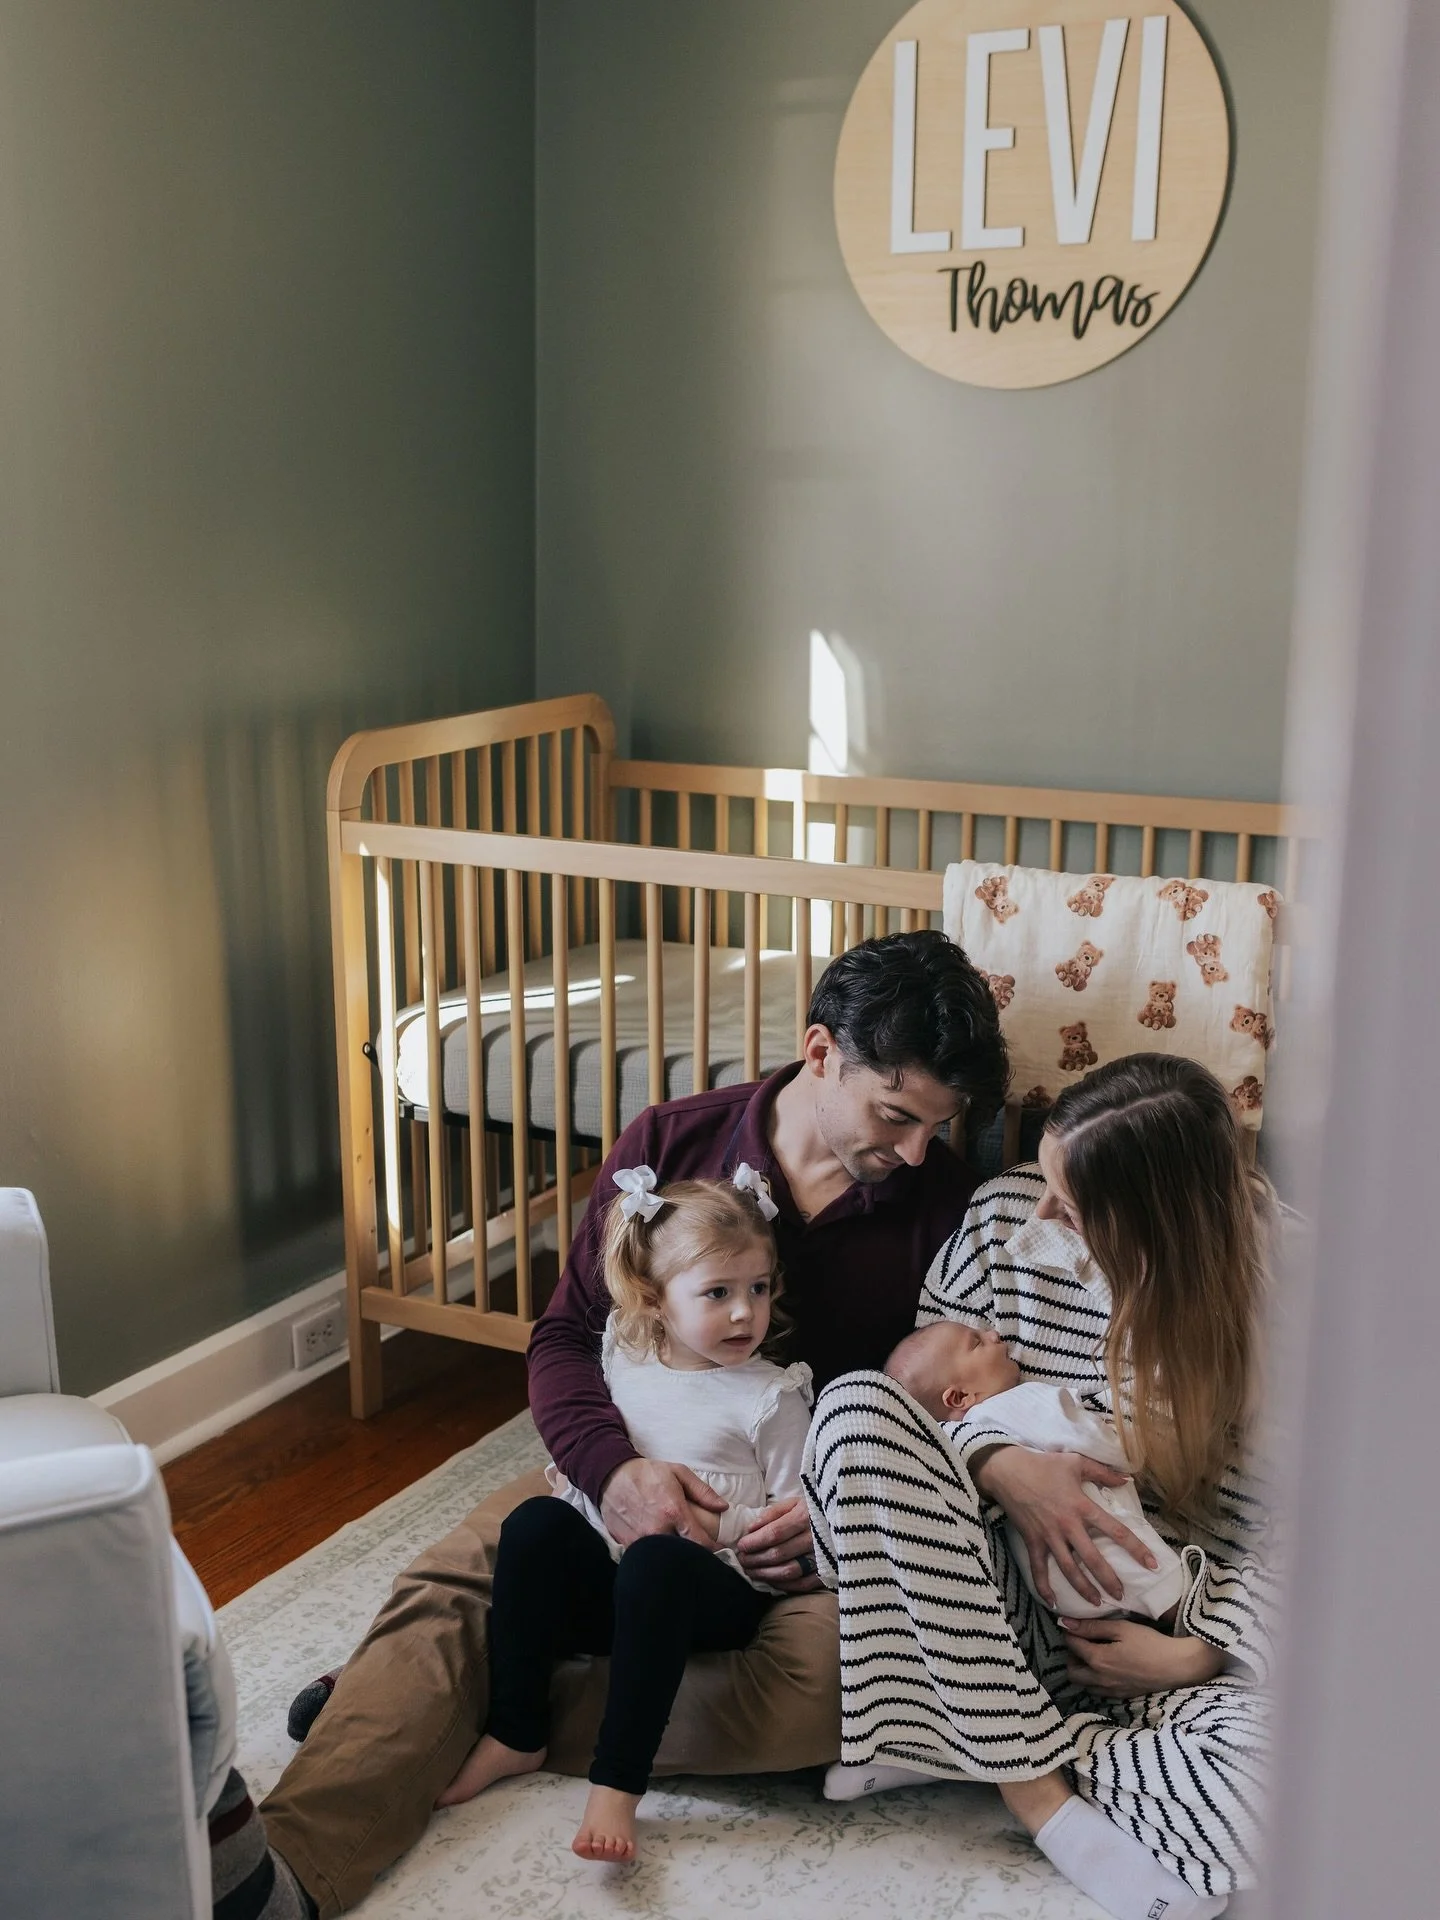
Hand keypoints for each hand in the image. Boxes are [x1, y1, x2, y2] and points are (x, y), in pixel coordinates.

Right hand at [599, 1458, 727, 1547]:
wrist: (612, 1475)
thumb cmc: (648, 1473)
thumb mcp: (679, 1473)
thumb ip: (703, 1491)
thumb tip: (724, 1507)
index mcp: (673, 1511)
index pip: (700, 1542)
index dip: (713, 1549)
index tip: (719, 1549)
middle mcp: (657, 1529)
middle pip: (684, 1554)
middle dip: (694, 1555)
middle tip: (702, 1552)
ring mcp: (641, 1539)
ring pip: (665, 1558)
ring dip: (675, 1557)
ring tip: (682, 1552)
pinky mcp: (627, 1544)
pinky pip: (646, 1557)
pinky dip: (656, 1556)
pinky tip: (661, 1551)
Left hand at [735, 1497, 823, 1591]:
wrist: (846, 1520)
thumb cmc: (814, 1510)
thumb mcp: (795, 1502)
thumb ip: (772, 1513)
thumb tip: (751, 1528)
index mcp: (805, 1516)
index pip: (774, 1533)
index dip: (754, 1542)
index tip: (741, 1545)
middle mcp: (815, 1538)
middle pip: (778, 1554)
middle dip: (755, 1559)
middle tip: (742, 1560)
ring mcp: (822, 1557)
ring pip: (789, 1571)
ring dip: (765, 1574)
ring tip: (751, 1571)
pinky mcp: (827, 1571)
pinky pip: (803, 1584)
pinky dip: (784, 1586)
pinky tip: (770, 1581)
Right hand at [970, 1446, 1157, 1607]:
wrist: (1008, 1470)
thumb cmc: (1043, 1464)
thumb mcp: (1075, 1462)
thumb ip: (1103, 1472)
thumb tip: (1127, 1479)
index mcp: (1082, 1506)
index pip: (1115, 1530)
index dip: (1136, 1548)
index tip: (1152, 1565)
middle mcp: (1068, 1525)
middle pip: (1093, 1559)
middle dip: (1109, 1580)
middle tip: (1121, 1596)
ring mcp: (1049, 1536)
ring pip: (1069, 1569)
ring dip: (1083, 1589)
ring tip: (1096, 1603)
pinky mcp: (1032, 1541)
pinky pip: (1038, 1569)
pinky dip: (1044, 1588)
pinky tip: (1053, 1603)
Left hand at [1062, 1616, 1226, 1695]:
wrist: (1176, 1666)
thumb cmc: (1149, 1643)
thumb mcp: (1121, 1628)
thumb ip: (1092, 1626)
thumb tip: (1066, 1623)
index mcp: (1098, 1660)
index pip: (1071, 1645)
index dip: (1070, 1632)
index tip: (1074, 1624)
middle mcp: (1100, 1679)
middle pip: (1071, 1671)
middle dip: (1071, 1655)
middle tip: (1083, 1641)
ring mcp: (1110, 1691)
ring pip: (1083, 1684)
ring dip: (1082, 1669)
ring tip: (1094, 1654)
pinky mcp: (1121, 1696)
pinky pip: (1097, 1691)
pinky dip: (1094, 1680)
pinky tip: (1106, 1667)